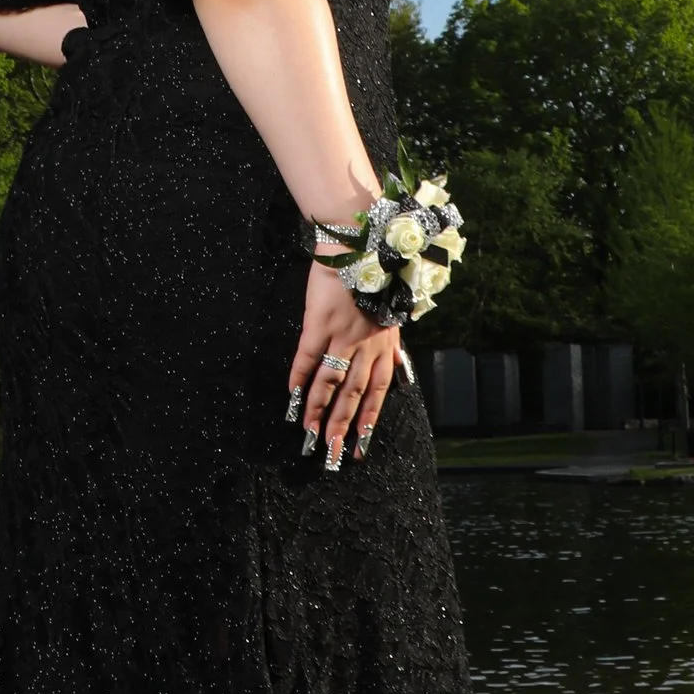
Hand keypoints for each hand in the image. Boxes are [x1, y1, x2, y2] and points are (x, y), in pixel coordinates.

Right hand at [288, 260, 404, 469]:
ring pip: (330, 380)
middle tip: (331, 451)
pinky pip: (307, 356)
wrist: (358, 242)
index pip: (378, 391)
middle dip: (343, 425)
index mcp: (384, 344)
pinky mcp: (318, 322)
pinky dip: (299, 377)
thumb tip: (400, 371)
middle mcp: (366, 344)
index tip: (360, 446)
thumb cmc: (375, 275)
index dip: (369, 420)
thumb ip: (392, 345)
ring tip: (309, 433)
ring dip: (319, 408)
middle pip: (354, 393)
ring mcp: (342, 333)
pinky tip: (292, 396)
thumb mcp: (393, 313)